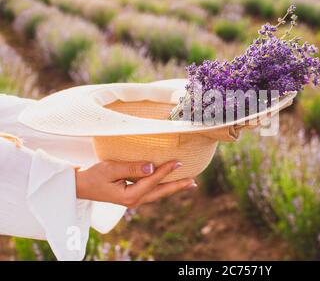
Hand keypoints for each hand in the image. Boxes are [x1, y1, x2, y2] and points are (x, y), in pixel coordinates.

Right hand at [75, 160, 196, 207]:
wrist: (81, 186)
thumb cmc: (94, 176)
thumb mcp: (110, 168)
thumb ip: (131, 167)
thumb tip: (151, 167)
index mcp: (129, 196)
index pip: (152, 181)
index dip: (166, 170)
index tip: (179, 162)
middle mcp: (134, 201)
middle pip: (160, 192)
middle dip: (178, 186)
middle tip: (194, 182)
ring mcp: (134, 200)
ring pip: (158, 193)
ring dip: (173, 187)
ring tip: (189, 183)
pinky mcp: (133, 196)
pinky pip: (152, 191)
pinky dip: (163, 186)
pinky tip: (171, 182)